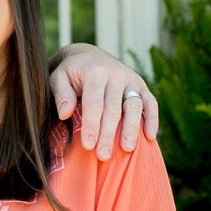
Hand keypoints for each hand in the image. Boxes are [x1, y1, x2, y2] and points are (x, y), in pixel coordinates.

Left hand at [49, 43, 158, 159]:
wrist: (88, 56)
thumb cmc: (70, 73)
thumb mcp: (58, 78)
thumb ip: (61, 94)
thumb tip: (65, 114)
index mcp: (95, 72)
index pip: (94, 103)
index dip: (92, 125)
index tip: (88, 145)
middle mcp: (116, 74)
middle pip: (114, 109)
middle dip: (109, 133)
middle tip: (103, 155)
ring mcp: (131, 80)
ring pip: (134, 106)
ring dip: (132, 129)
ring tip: (128, 149)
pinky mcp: (141, 85)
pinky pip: (150, 103)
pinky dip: (152, 119)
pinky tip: (150, 137)